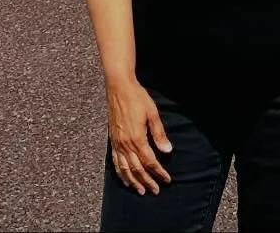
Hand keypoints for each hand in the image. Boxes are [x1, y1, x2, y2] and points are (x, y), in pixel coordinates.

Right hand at [106, 78, 172, 194]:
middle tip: (156, 191)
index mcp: (137, 138)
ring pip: (125, 169)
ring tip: (141, 191)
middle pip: (137, 169)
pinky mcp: (113, 141)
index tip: (167, 180)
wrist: (118, 87)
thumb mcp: (152, 113)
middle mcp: (126, 144)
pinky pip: (115, 162)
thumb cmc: (137, 98)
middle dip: (147, 181)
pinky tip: (125, 180)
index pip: (150, 161)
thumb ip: (159, 133)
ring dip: (134, 182)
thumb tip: (167, 150)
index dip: (159, 172)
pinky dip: (121, 174)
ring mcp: (118, 144)